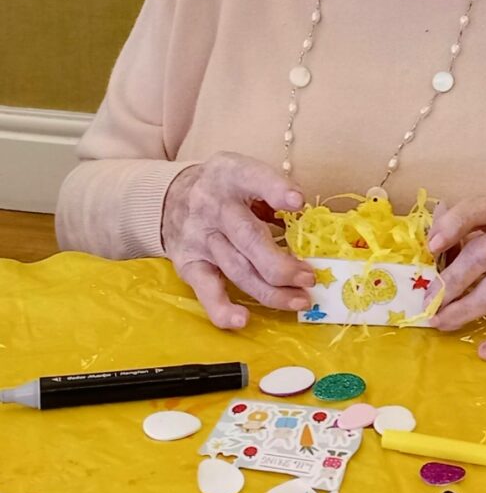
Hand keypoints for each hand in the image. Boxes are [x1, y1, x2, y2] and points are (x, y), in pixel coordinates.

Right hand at [161, 151, 314, 329]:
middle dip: (282, 264)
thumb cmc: (223, 187)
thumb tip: (305, 220)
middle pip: (249, 239)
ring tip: (300, 300)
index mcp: (231, 175)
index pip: (254, 178)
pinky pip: (206, 290)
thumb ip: (272, 191)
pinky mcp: (188, 265)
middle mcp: (213, 206)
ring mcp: (199, 238)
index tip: (298, 202)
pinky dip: (223, 309)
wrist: (169, 196)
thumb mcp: (245, 173)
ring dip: (271, 291)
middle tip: (309, 278)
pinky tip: (242, 320)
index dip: (276, 190)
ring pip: (238, 269)